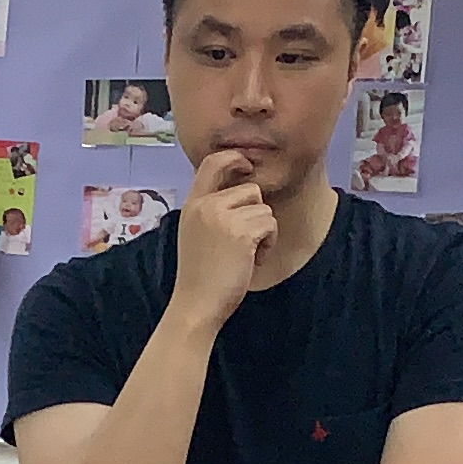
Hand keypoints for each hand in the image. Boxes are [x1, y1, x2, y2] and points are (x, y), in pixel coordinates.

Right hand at [167, 150, 275, 328]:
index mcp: (192, 205)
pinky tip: (252, 261)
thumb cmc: (200, 277)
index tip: (247, 165)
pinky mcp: (241, 233)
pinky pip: (270, 224)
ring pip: (264, 209)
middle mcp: (206, 206)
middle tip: (245, 242)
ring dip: (263, 232)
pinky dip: (268, 244)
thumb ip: (210, 211)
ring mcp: (222, 218)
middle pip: (251, 190)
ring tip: (246, 255)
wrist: (196, 305)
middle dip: (256, 214)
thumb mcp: (195, 234)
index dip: (234, 158)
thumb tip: (241, 191)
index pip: (212, 163)